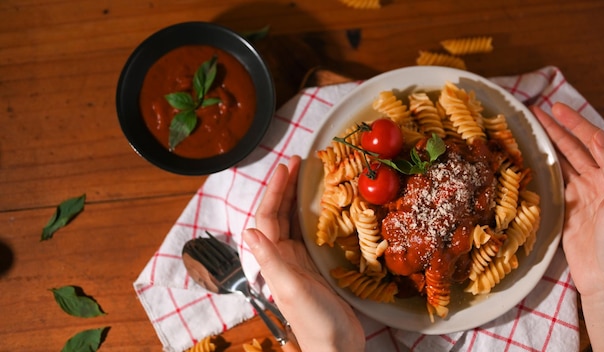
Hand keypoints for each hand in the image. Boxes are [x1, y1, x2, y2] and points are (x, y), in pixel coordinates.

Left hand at [243, 155, 364, 351]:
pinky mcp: (314, 267)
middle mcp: (282, 257)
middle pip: (279, 214)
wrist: (335, 347)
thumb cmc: (314, 322)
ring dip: (296, 198)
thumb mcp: (292, 289)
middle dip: (285, 187)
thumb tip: (250, 229)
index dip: (275, 189)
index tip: (286, 166)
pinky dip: (312, 216)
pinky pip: (309, 233)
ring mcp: (298, 262)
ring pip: (293, 221)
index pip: (268, 216)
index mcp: (273, 259)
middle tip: (297, 162)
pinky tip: (322, 207)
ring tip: (306, 176)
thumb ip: (271, 260)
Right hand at [533, 103, 603, 348]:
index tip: (554, 107)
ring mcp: (580, 197)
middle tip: (534, 111)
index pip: (591, 142)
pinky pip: (551, 186)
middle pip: (573, 149)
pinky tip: (528, 160)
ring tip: (528, 129)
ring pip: (560, 164)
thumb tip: (597, 136)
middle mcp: (597, 183)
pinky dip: (540, 171)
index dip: (573, 123)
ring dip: (546, 146)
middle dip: (555, 129)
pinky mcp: (565, 212)